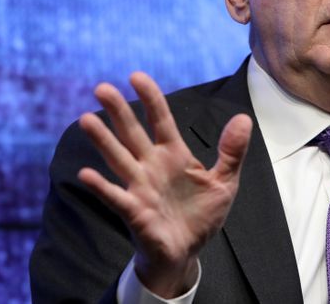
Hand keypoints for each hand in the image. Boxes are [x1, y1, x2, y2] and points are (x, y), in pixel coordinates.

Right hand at [77, 72, 252, 297]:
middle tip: (101, 88)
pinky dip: (101, 186)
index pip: (160, 119)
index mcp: (173, 154)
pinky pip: (115, 196)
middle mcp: (151, 165)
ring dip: (103, 140)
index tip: (136, 76)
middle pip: (132, 133)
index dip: (150, 98)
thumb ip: (232, 152)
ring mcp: (140, 187)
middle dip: (118, 111)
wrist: (186, 252)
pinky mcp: (134, 211)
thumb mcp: (224, 182)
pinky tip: (86, 174)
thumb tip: (243, 119)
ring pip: (119, 158)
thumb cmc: (200, 215)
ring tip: (86, 119)